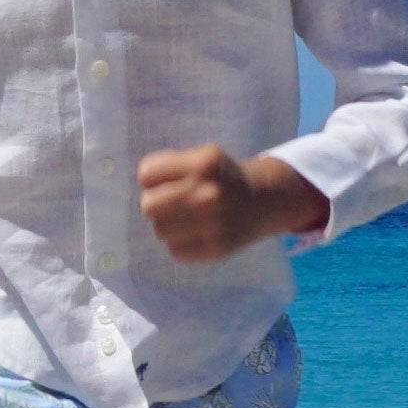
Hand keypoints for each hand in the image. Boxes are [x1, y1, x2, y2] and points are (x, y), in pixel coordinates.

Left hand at [137, 147, 327, 261]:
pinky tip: (197, 233)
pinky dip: (181, 244)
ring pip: (160, 231)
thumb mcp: (202, 157)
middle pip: (148, 205)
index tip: (165, 181)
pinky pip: (175, 251)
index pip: (146, 174)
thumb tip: (142, 187)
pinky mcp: (218, 249)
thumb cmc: (222, 177)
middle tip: (172, 203)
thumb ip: (169, 166)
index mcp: (204, 163)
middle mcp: (210, 193)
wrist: (265, 201)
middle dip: (156, 203)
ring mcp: (216, 224)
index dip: (152, 178)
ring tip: (188, 218)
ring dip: (168, 225)